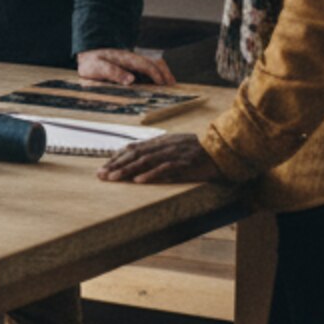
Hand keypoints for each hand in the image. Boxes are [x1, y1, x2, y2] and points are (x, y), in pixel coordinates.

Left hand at [76, 47, 176, 86]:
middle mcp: (131, 58)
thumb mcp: (97, 68)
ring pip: (152, 63)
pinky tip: (158, 81)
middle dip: (164, 72)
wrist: (85, 55)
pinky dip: (156, 72)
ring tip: (170, 82)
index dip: (155, 74)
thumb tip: (131, 80)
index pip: (145, 65)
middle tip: (172, 83)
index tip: (162, 83)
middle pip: (153, 62)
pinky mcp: (130, 65)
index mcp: (125, 58)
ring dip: (162, 71)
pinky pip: (147, 67)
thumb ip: (113, 73)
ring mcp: (132, 61)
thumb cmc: (90, 62)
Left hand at [97, 133, 232, 185]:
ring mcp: (173, 154)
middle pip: (134, 155)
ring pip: (145, 161)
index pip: (132, 149)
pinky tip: (139, 181)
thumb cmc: (198, 149)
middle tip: (101, 175)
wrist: (222, 148)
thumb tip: (138, 154)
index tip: (103, 167)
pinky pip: (165, 169)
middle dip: (116, 165)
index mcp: (160, 142)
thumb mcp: (174, 145)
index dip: (117, 158)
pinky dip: (151, 175)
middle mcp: (163, 146)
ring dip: (127, 170)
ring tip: (113, 178)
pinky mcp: (184, 163)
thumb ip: (157, 149)